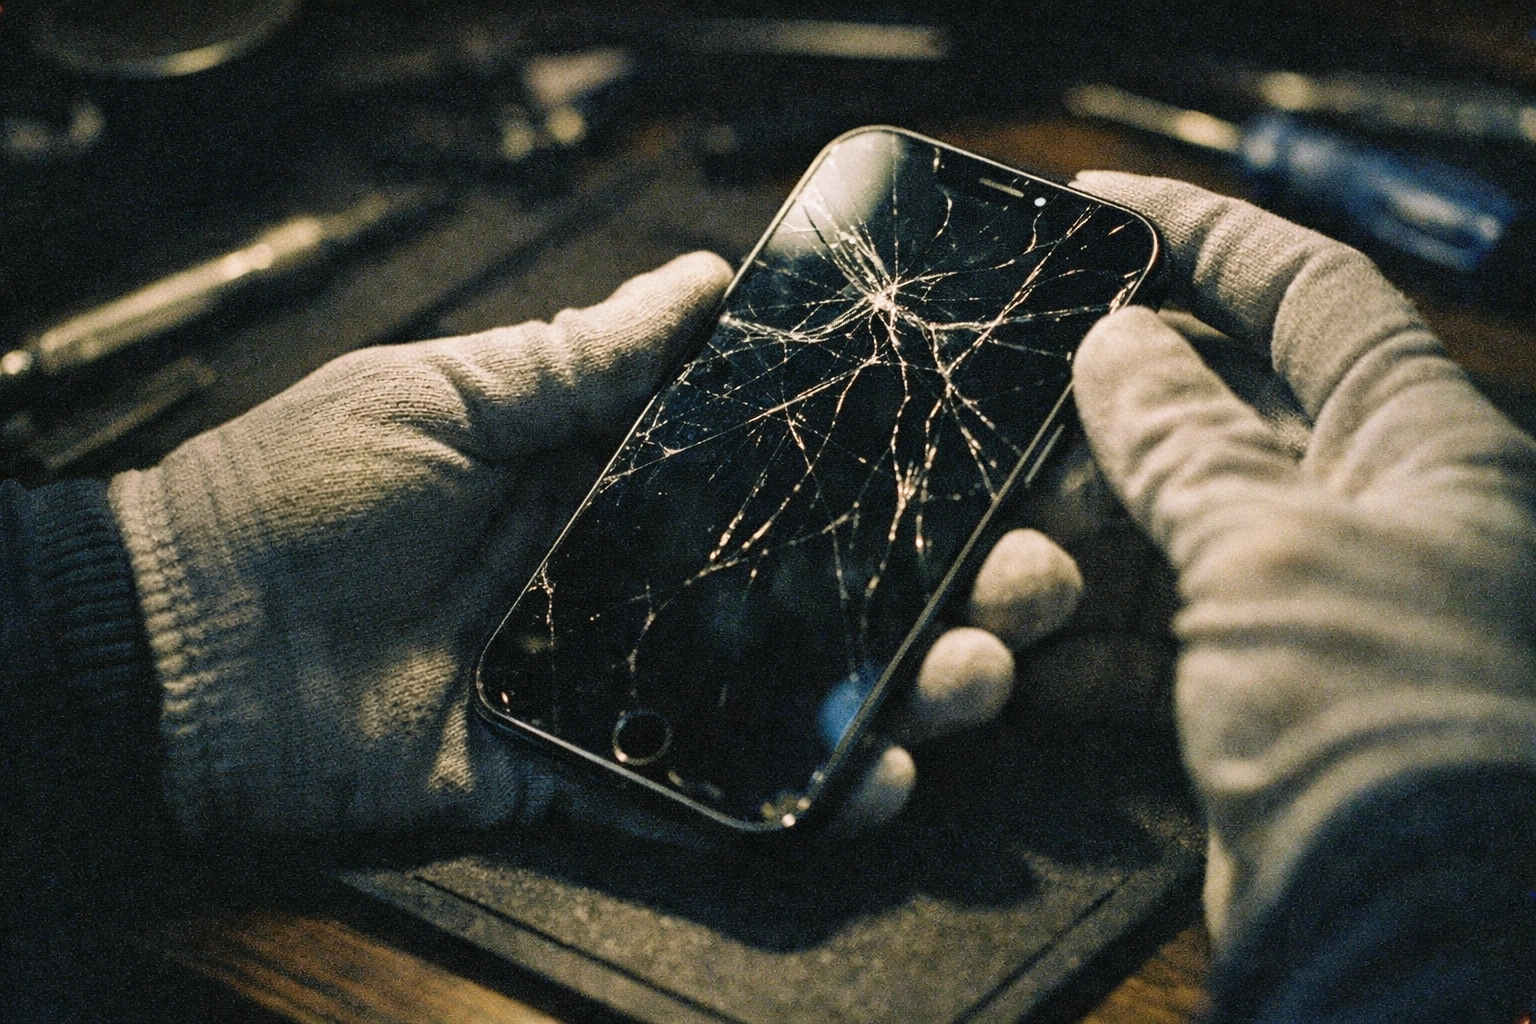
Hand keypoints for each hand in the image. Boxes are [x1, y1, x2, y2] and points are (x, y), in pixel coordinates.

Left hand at [108, 252, 1036, 837]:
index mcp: (611, 478)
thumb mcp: (438, 392)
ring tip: (977, 675)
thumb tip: (701, 280)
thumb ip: (575, 357)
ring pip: (784, 693)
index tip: (986, 458)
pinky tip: (878, 777)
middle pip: (813, 587)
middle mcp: (636, 580)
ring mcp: (619, 682)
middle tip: (1031, 576)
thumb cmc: (292, 491)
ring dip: (897, 689)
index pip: (778, 472)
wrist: (179, 643)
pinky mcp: (578, 773)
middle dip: (934, 581)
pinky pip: (699, 795)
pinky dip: (791, 796)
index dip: (880, 468)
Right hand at [958, 172, 1535, 945]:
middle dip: (1104, 427)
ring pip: (1164, 532)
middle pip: (1212, 415)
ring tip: (1006, 570)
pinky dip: (1085, 646)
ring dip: (1074, 550)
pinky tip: (1018, 660)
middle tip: (1005, 425)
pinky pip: (1154, 633)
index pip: (1306, 289)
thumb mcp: (1270, 550)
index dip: (1201, 234)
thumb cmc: (1378, 716)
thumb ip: (1182, 442)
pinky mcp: (1258, 684)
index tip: (1094, 208)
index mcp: (1412, 443)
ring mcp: (1308, 600)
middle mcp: (1366, 508)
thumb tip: (1112, 345)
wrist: (1406, 920)